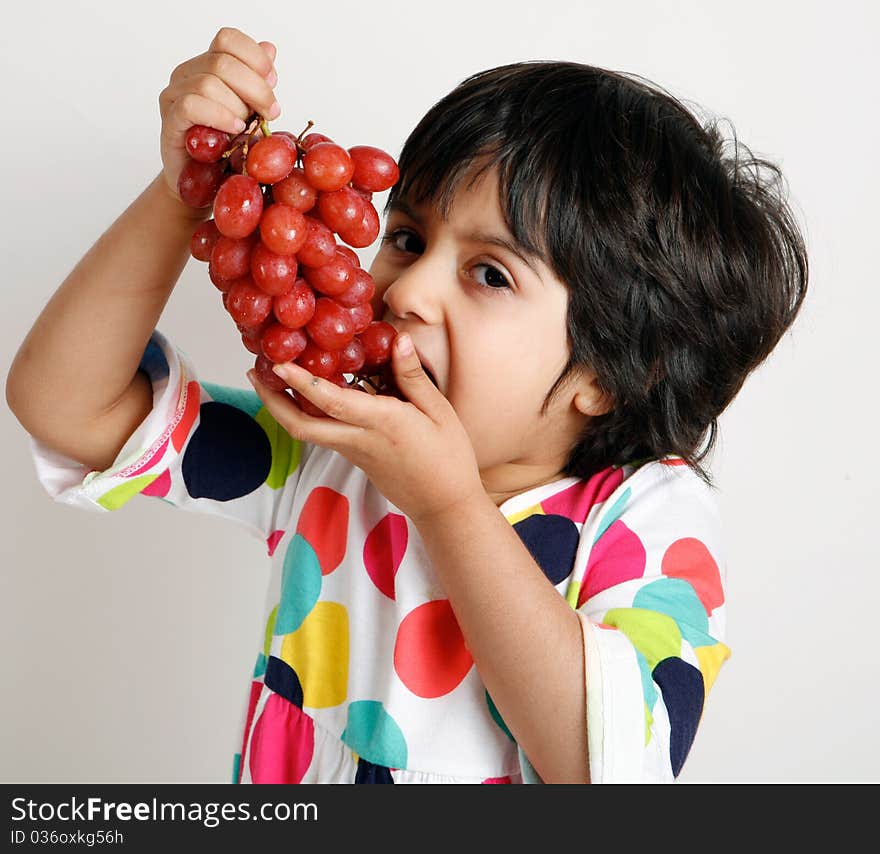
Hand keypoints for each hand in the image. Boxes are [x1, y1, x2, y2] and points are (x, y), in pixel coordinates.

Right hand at [158, 27, 278, 204]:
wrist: (204, 184)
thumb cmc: (227, 148)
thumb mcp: (251, 113)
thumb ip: (257, 81)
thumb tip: (269, 48)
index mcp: (207, 65)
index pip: (228, 39)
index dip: (255, 58)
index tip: (274, 83)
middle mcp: (187, 74)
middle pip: (223, 62)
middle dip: (256, 89)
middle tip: (270, 113)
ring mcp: (174, 95)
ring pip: (209, 83)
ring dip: (238, 107)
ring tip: (247, 128)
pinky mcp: (171, 120)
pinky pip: (192, 105)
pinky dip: (219, 116)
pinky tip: (234, 129)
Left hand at [248, 333, 484, 525]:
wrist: (444, 505)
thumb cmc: (448, 458)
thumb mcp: (440, 411)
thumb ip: (413, 377)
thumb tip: (398, 340)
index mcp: (382, 424)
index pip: (332, 402)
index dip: (301, 383)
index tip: (278, 364)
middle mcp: (359, 439)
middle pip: (301, 426)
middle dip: (272, 400)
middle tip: (253, 373)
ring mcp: (353, 451)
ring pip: (307, 431)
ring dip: (284, 406)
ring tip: (272, 378)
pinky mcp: (355, 457)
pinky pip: (324, 433)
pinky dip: (308, 413)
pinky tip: (309, 395)